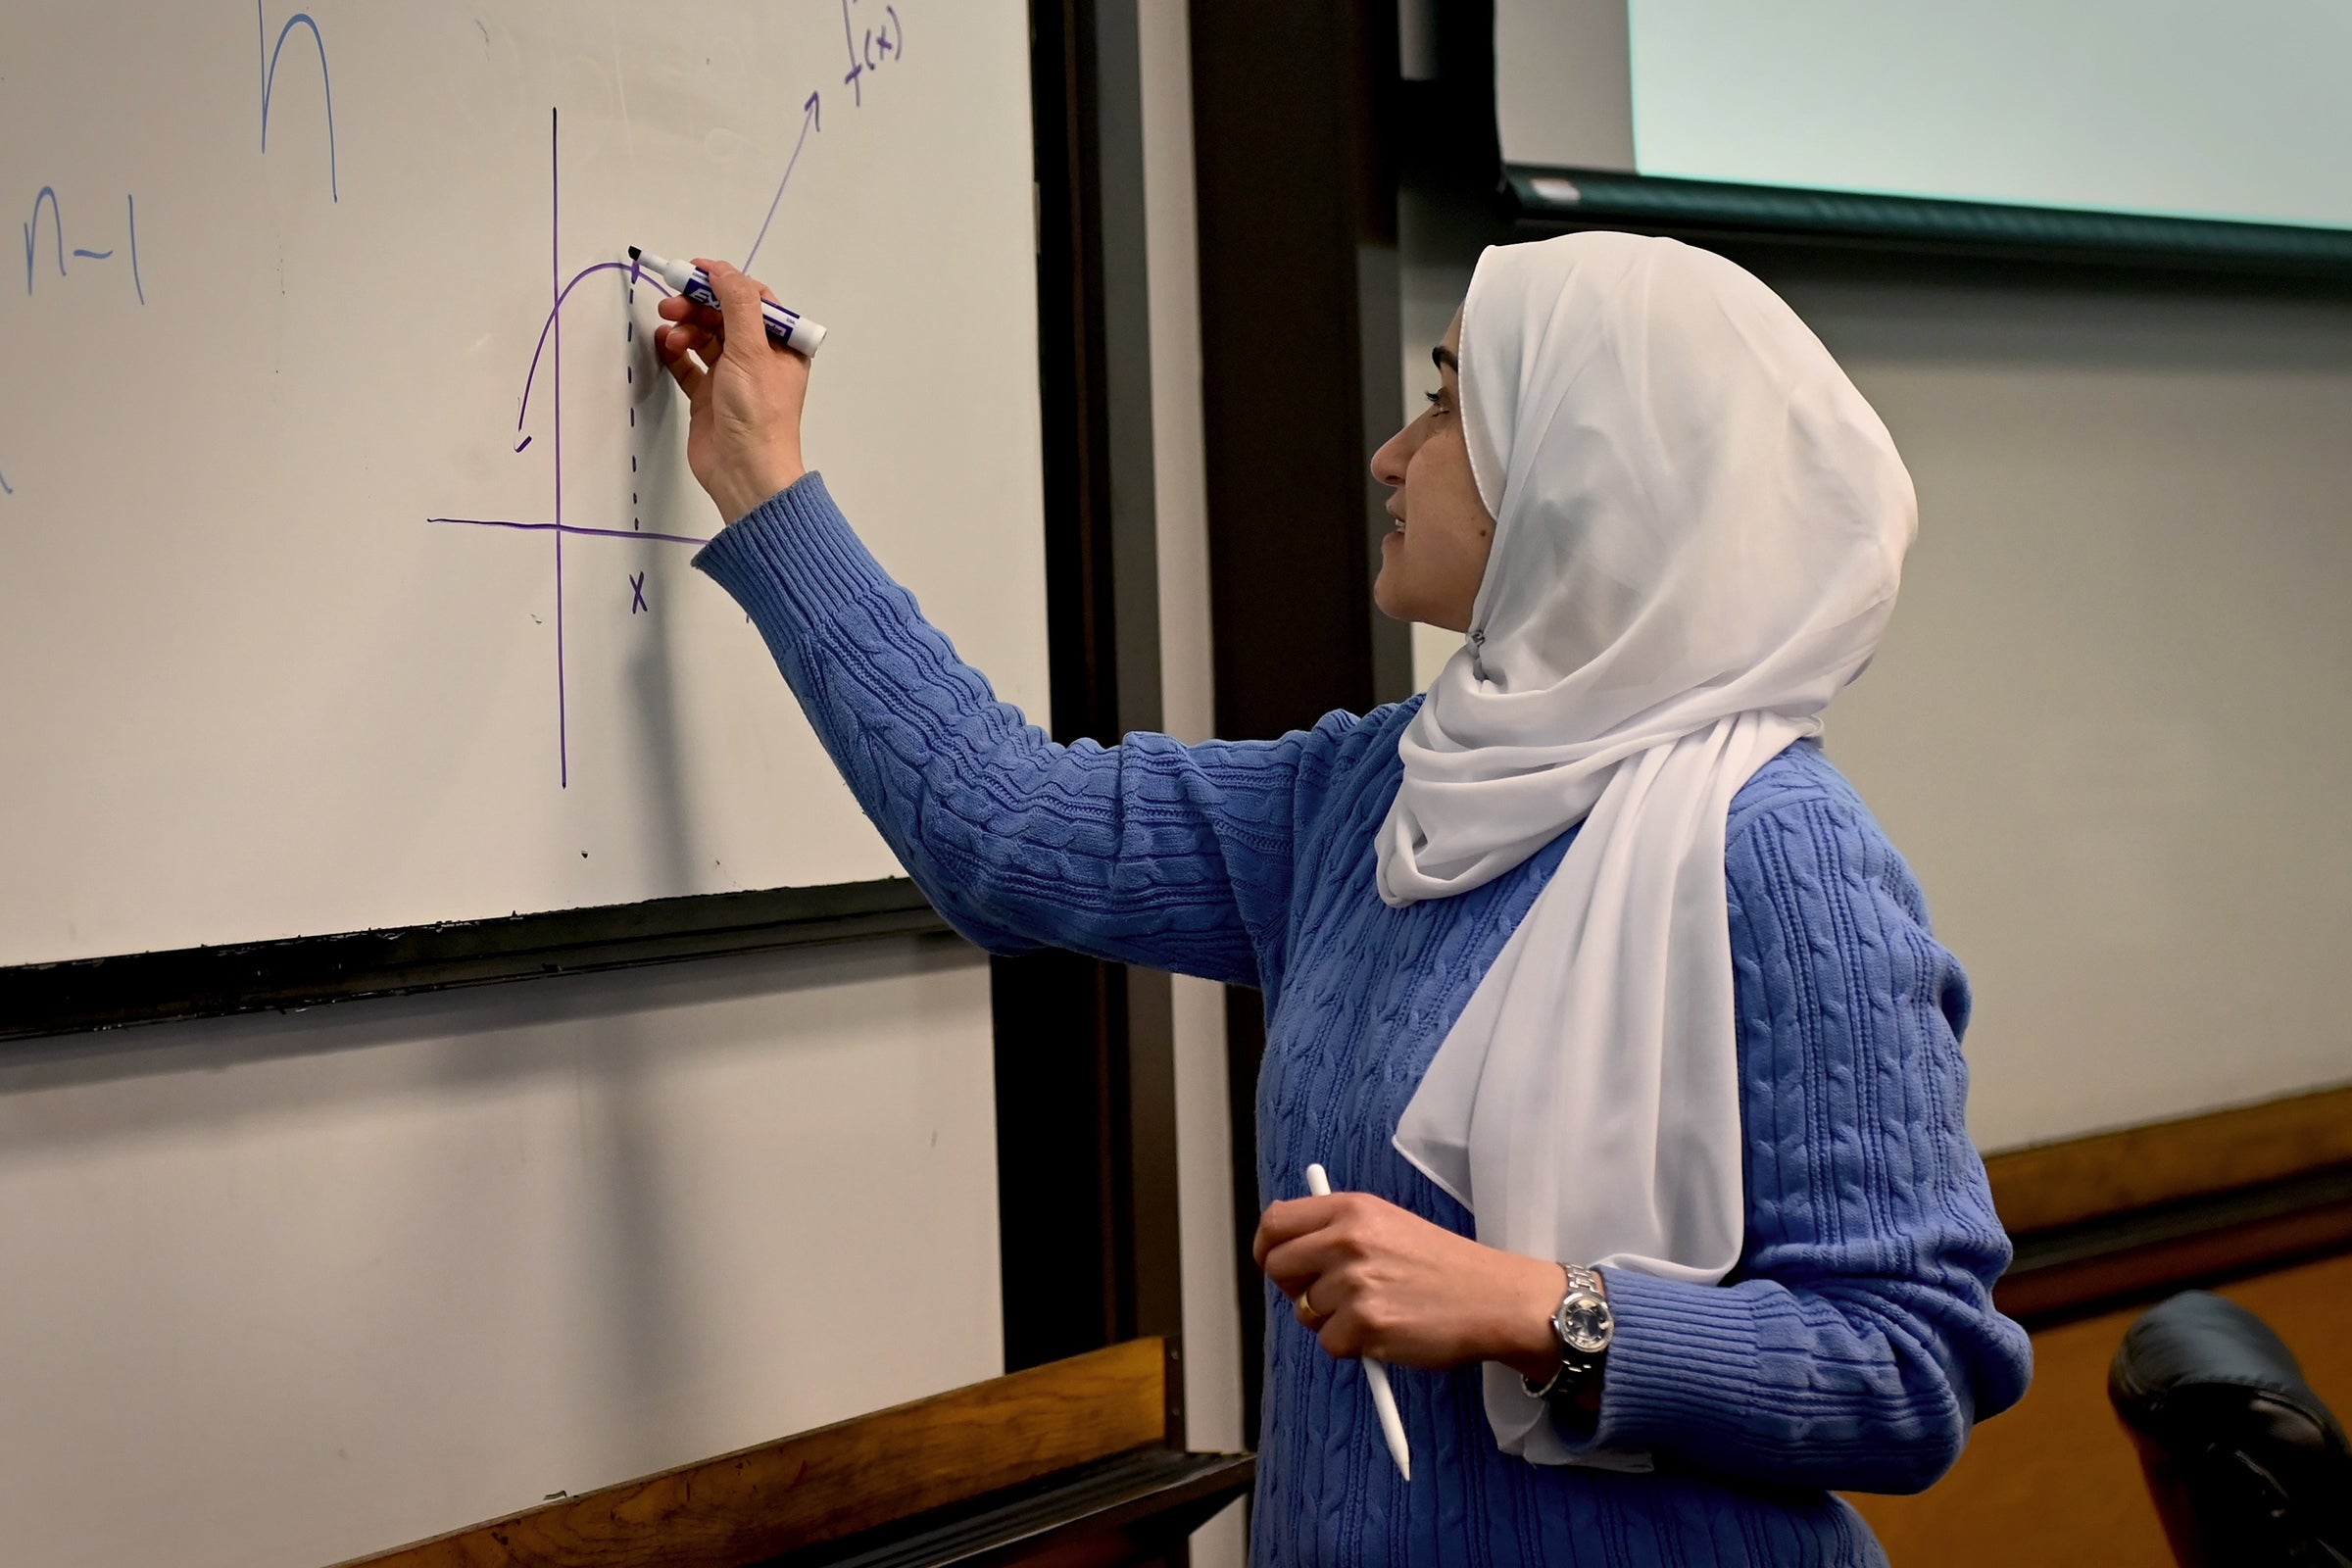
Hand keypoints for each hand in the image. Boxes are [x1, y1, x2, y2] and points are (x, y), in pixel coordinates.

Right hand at [653, 258, 808, 522]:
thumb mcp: (752, 351)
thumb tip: (721, 270)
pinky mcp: (708, 395)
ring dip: (685, 326)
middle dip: (697, 305)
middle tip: (670, 303)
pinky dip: (675, 351)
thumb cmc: (758, 413)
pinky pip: (688, 363)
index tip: (693, 270)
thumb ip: (737, 305)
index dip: (723, 281)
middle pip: (724, 316)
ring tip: (670, 329)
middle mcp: (759, 357)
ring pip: (704, 336)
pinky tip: (664, 344)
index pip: (753, 300)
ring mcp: (732, 377)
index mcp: (782, 345)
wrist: (744, 472)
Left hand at [1253, 1190, 1566, 1377]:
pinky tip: (1387, 1331)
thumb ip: (1337, 1230)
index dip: (1267, 1248)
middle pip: (1278, 1268)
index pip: (1276, 1223)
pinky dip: (1352, 1347)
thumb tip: (1285, 1248)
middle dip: (1293, 1289)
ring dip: (1332, 1320)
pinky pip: (1330, 1343)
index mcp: (1351, 1209)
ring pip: (1305, 1311)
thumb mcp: (1388, 1224)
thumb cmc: (1442, 1266)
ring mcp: (1355, 1282)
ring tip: (1378, 1310)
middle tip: (1325, 1298)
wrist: (1493, 1298)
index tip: (1273, 1263)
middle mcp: (1347, 1239)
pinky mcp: (1366, 1324)